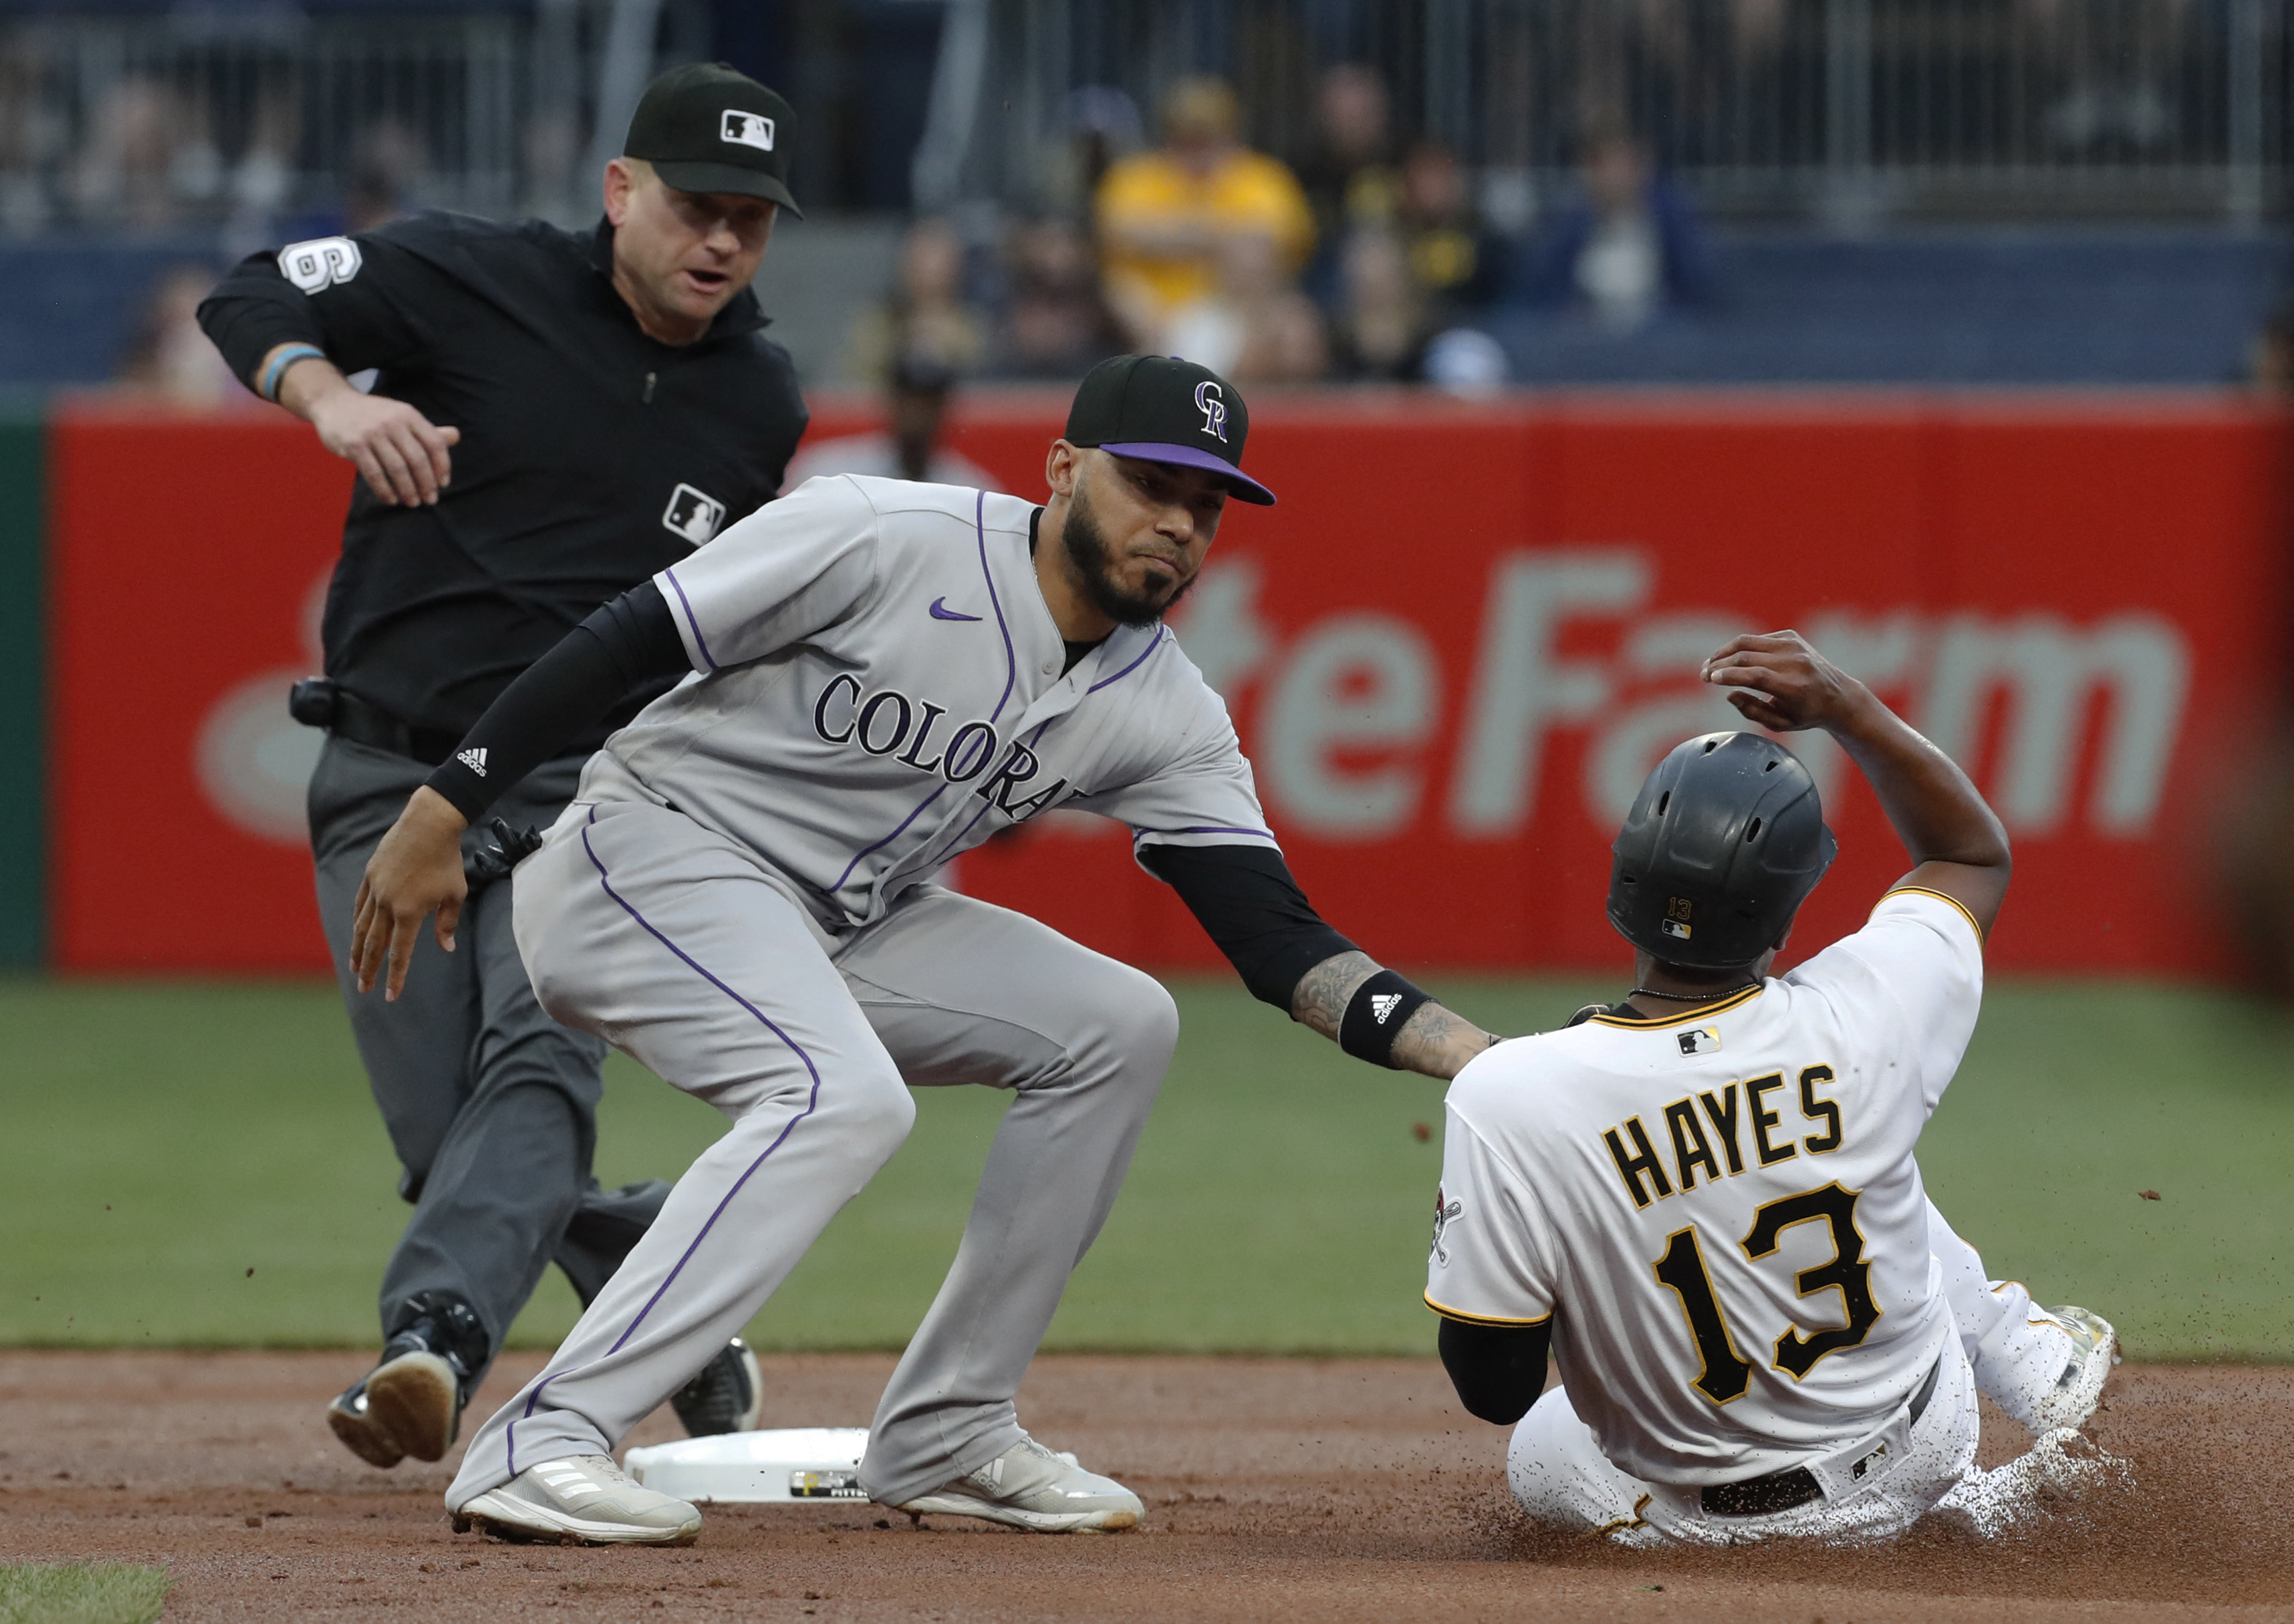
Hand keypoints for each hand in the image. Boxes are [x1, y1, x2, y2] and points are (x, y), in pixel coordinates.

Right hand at [309, 389, 460, 505]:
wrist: (333, 402)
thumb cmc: (374, 414)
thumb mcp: (402, 416)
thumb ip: (427, 430)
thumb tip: (456, 436)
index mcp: (409, 415)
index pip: (435, 443)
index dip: (442, 466)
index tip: (443, 484)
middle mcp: (392, 422)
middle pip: (418, 459)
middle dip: (427, 484)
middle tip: (430, 500)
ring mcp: (372, 433)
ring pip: (397, 469)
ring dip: (408, 490)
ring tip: (413, 502)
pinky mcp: (354, 445)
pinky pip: (374, 473)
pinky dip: (385, 490)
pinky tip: (391, 499)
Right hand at [350, 787, 469, 1000]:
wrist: (429, 824)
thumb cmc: (447, 860)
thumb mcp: (455, 894)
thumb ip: (447, 923)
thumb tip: (447, 948)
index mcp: (409, 912)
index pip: (400, 952)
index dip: (396, 976)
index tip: (391, 995)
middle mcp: (387, 903)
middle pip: (375, 944)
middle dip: (370, 969)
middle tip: (364, 988)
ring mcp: (376, 888)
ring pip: (363, 926)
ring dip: (358, 949)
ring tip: (354, 967)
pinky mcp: (370, 875)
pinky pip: (361, 904)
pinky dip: (358, 921)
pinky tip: (357, 933)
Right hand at [1701, 631, 1873, 734]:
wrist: (1838, 695)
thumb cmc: (1806, 714)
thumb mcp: (1780, 724)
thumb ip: (1752, 711)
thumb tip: (1729, 694)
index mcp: (1794, 687)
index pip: (1757, 676)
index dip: (1730, 675)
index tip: (1710, 679)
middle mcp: (1795, 663)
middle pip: (1748, 657)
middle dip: (1719, 664)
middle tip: (1703, 675)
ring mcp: (1794, 646)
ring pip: (1748, 642)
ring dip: (1724, 652)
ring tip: (1710, 664)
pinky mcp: (1791, 637)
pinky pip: (1757, 640)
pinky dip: (1740, 648)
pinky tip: (1731, 660)